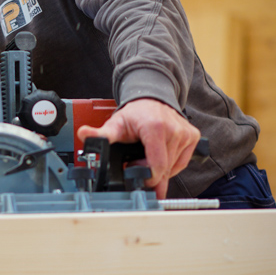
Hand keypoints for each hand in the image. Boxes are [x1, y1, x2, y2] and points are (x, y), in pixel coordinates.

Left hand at [77, 99, 200, 198]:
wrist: (152, 98)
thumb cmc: (135, 113)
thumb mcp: (116, 124)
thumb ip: (101, 134)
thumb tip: (83, 134)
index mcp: (155, 128)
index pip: (157, 166)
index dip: (145, 176)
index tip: (135, 170)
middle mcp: (174, 130)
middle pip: (164, 169)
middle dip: (150, 173)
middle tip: (138, 163)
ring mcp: (185, 134)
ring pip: (173, 168)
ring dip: (160, 169)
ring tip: (148, 157)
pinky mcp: (192, 137)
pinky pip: (182, 162)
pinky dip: (171, 164)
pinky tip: (160, 155)